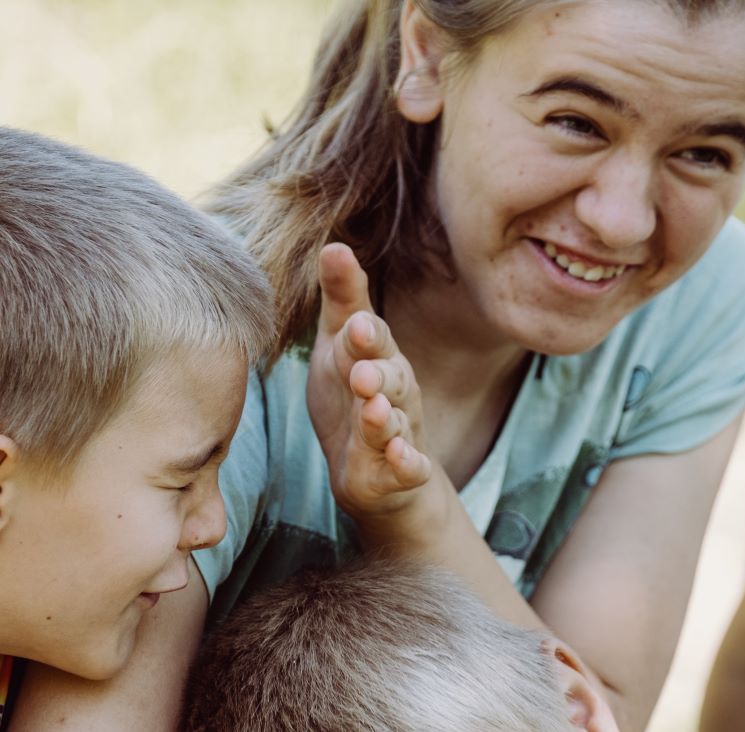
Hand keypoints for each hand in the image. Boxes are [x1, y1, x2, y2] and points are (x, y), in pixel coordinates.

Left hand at [306, 242, 433, 519]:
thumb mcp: (340, 346)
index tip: (355, 323)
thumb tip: (334, 244)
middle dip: (377, 372)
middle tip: (361, 371)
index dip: (364, 334)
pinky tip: (399, 456)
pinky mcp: (402, 474)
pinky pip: (409, 467)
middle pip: (389, 378)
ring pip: (395, 421)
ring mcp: (400, 433)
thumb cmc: (354, 398)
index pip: (372, 340)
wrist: (381, 475)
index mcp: (378, 358)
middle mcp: (396, 392)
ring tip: (374, 409)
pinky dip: (406, 463)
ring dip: (385, 416)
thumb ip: (342, 300)